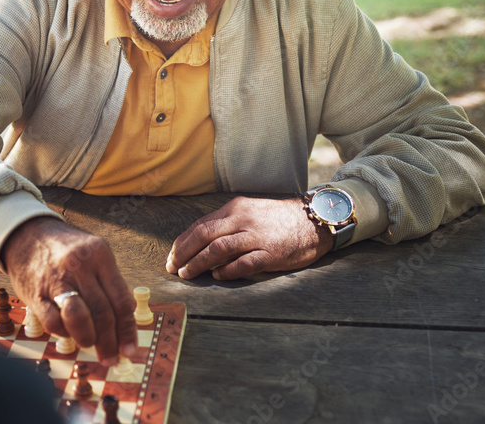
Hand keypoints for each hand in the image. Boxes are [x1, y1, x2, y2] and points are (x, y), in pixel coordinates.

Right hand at [2, 216, 136, 364]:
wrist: (26, 235)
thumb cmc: (66, 251)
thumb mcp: (93, 254)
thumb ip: (109, 284)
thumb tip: (125, 324)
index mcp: (99, 254)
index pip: (121, 299)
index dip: (127, 330)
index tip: (129, 350)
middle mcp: (79, 265)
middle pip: (102, 312)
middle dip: (109, 342)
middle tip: (111, 357)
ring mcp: (56, 279)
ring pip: (79, 318)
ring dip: (87, 339)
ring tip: (89, 344)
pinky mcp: (36, 293)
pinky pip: (53, 322)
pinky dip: (64, 333)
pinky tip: (68, 332)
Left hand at [165, 196, 333, 279]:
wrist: (313, 220)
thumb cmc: (278, 219)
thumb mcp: (249, 212)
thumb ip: (227, 224)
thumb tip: (200, 242)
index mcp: (234, 209)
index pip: (200, 225)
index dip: (182, 242)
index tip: (172, 256)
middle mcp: (242, 220)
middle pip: (204, 236)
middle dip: (183, 253)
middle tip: (173, 268)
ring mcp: (256, 236)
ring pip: (218, 249)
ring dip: (198, 263)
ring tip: (187, 274)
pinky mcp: (270, 253)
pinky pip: (243, 263)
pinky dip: (227, 271)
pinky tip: (217, 276)